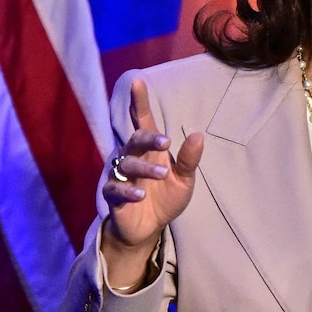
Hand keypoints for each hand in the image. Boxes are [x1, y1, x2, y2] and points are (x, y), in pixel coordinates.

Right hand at [100, 79, 204, 264]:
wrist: (149, 229)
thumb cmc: (165, 198)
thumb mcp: (183, 180)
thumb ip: (188, 160)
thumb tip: (198, 135)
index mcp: (151, 150)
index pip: (144, 121)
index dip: (140, 102)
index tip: (138, 82)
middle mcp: (133, 157)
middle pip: (135, 140)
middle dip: (148, 138)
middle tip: (165, 142)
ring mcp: (121, 175)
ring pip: (127, 163)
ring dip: (145, 168)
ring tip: (162, 175)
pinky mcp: (112, 195)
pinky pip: (116, 188)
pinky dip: (128, 191)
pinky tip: (140, 195)